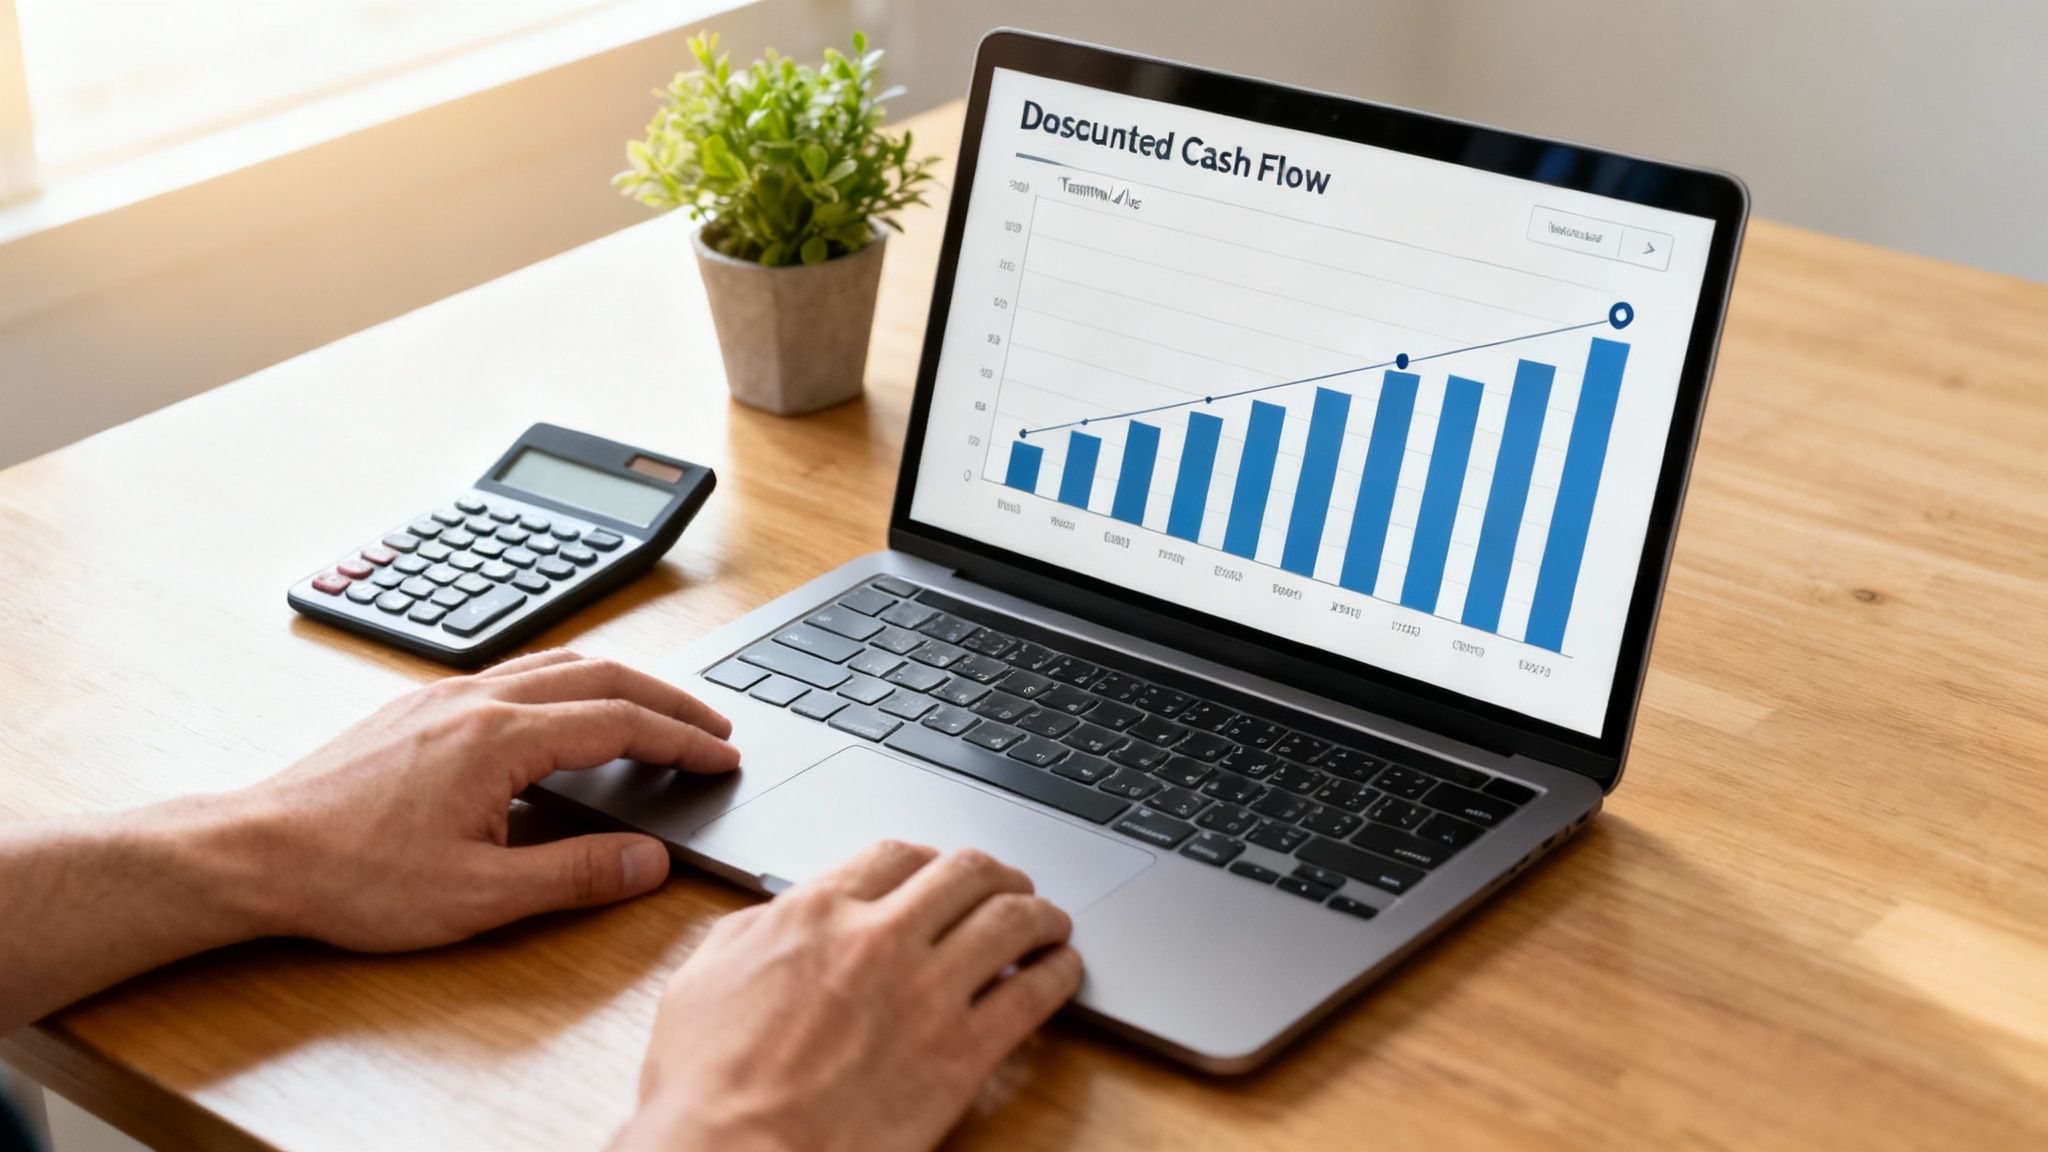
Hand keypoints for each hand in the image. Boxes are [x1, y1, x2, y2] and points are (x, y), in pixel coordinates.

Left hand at [232, 649, 739, 949]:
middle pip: (598, 674)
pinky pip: (513, 674)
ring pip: (554, 664)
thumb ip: (576, 875)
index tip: (723, 756)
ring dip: (617, 682)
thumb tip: (651, 862)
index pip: (619, 723)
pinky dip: (566, 683)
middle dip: (666, 699)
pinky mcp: (415, 710)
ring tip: (654, 711)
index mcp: (499, 738)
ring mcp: (441, 698)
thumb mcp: (479, 896)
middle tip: (712, 727)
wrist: (254, 854)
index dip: (681, 740)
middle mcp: (474, 700)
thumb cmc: (353, 877)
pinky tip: (564, 714)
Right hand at [616, 841, 1083, 1151]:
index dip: (928, 859)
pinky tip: (1062, 970)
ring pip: (1012, 920)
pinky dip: (1058, 972)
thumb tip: (782, 916)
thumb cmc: (706, 1086)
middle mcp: (881, 939)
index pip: (896, 854)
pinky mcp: (963, 1053)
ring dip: (1041, 914)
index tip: (940, 874)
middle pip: (966, 873)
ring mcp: (928, 993)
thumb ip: (754, 933)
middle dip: (996, 875)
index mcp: (817, 914)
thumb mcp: (704, 980)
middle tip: (1009, 888)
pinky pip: (1033, 994)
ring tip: (1051, 922)